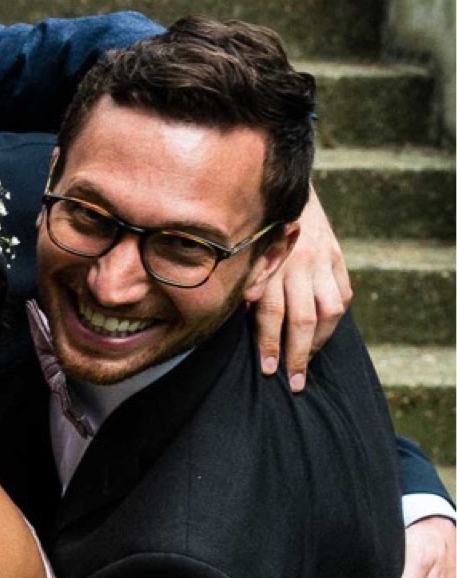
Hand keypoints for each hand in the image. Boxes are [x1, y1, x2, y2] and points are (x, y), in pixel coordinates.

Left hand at [248, 183, 350, 391]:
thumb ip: (243, 283)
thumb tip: (235, 314)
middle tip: (294, 384)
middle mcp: (296, 265)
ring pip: (329, 310)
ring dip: (319, 342)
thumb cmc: (253, 233)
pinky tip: (323, 336)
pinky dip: (335, 319)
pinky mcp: (337, 257)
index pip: (271, 314)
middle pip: (302, 318)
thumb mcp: (242, 255)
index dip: (270, 344)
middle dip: (297, 354)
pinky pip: (342, 295)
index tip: (269, 370)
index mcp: (268, 266)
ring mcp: (320, 261)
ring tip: (308, 363)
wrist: (285, 193)